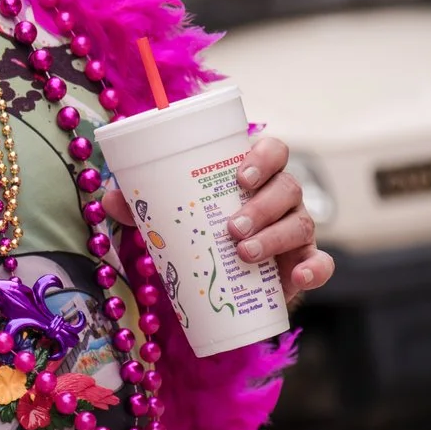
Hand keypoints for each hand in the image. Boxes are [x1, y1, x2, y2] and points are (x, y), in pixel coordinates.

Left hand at [99, 133, 332, 307]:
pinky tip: (296, 279)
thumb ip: (141, 205)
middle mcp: (281, 197)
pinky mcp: (303, 261)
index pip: (274, 150)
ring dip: (275, 237)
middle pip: (287, 187)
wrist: (220, 276)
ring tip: (244, 252)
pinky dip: (314, 269)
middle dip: (262, 206)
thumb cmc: (198, 230)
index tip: (240, 177)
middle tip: (232, 228)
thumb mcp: (170, 214)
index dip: (263, 158)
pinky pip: (320, 262)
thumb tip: (110, 198)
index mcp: (255, 175)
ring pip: (301, 223)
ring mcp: (297, 227)